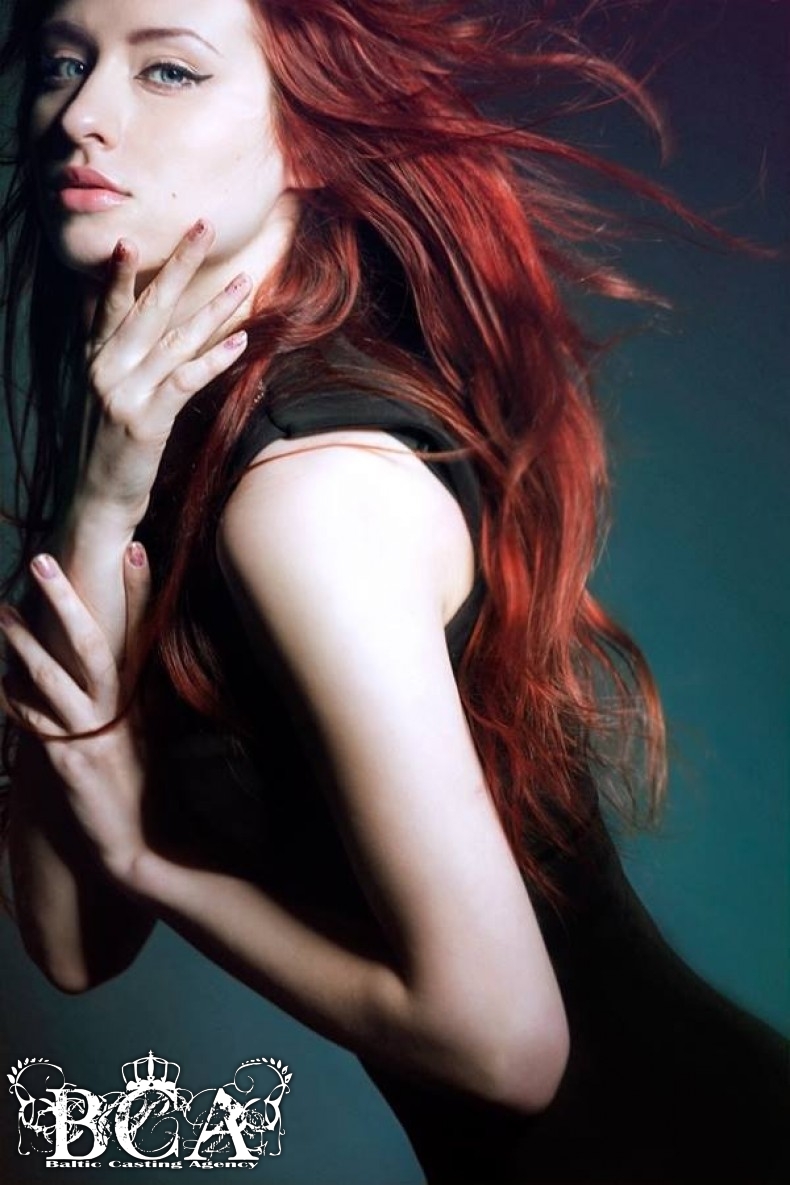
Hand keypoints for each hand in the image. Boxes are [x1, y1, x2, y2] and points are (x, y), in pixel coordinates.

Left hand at [1, 546, 154, 882]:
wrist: (138, 842)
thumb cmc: (139, 785)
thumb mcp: (143, 733)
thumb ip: (130, 695)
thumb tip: (112, 658)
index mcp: (141, 698)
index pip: (142, 634)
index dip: (139, 592)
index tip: (134, 549)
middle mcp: (119, 710)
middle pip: (92, 643)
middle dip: (66, 600)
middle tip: (42, 562)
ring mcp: (93, 735)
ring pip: (53, 677)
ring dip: (23, 641)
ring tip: (1, 611)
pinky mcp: (68, 762)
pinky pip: (34, 722)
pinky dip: (15, 699)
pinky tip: (1, 684)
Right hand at [77, 219, 251, 524]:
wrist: (96, 498)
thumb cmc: (108, 446)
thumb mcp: (105, 395)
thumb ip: (116, 357)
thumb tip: (132, 325)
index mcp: (95, 359)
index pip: (109, 304)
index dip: (122, 271)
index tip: (137, 237)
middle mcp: (106, 369)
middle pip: (149, 307)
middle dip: (180, 264)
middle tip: (204, 226)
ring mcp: (124, 393)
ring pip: (176, 339)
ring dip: (214, 308)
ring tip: (243, 280)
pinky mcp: (145, 421)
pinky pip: (185, 381)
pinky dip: (214, 361)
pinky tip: (240, 342)